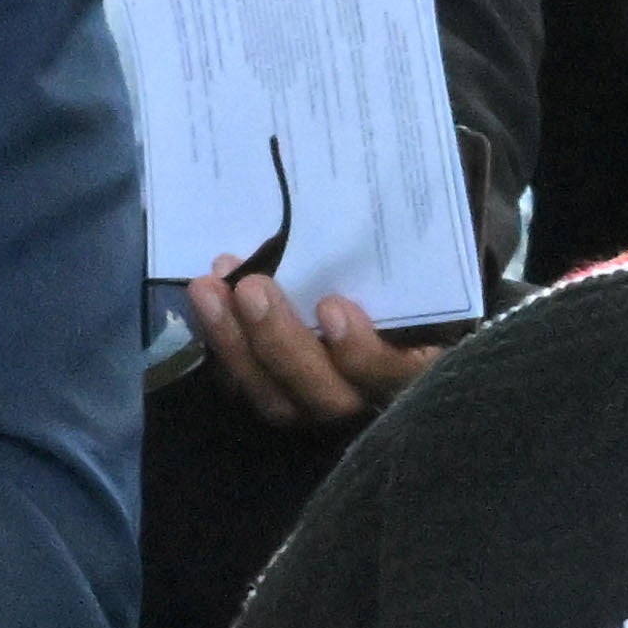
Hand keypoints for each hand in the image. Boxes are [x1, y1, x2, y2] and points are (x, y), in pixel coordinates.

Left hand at [193, 265, 438, 430]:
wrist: (390, 299)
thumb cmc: (415, 285)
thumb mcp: (420, 275)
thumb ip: (404, 269)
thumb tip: (389, 220)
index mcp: (419, 371)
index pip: (394, 380)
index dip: (362, 352)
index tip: (332, 306)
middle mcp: (371, 402)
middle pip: (326, 398)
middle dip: (281, 343)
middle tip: (251, 288)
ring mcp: (322, 408)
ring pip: (277, 400)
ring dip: (237, 343)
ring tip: (208, 289)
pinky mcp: (281, 398)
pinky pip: (246, 388)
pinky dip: (223, 346)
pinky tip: (208, 302)